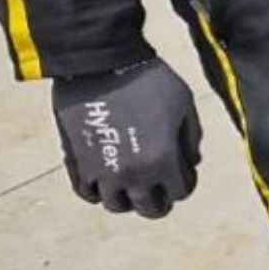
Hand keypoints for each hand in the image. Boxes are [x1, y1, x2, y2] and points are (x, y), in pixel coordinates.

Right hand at [50, 57, 201, 218]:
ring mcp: (103, 171)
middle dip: (159, 200)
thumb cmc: (147, 78)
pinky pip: (86, 192)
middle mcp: (134, 174)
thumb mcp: (184, 103)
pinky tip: (105, 179)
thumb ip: (191, 137)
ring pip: (117, 205)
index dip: (183, 182)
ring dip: (127, 197)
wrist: (99, 60)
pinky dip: (97, 191)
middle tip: (158, 188)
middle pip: (150, 209)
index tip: (180, 171)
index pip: (180, 193)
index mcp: (163, 161)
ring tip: (130, 182)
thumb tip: (191, 162)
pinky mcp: (77, 162)